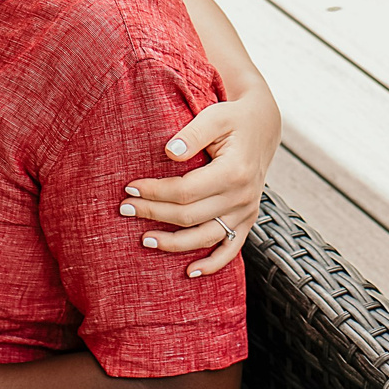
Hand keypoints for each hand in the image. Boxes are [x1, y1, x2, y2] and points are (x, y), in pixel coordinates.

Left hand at [120, 88, 278, 276]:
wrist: (263, 125)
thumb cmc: (233, 118)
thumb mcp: (215, 116)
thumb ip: (193, 132)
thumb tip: (169, 152)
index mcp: (234, 171)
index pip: (185, 190)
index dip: (155, 191)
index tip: (130, 187)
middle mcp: (243, 196)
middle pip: (190, 215)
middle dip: (154, 213)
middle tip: (125, 209)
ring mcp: (246, 211)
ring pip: (206, 237)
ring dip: (173, 243)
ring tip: (144, 239)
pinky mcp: (247, 219)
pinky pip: (231, 249)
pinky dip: (212, 264)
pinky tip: (190, 272)